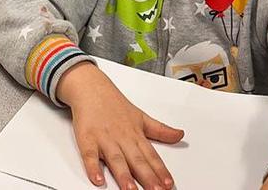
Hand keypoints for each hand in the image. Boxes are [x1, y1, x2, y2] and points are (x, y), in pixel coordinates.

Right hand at [57, 62, 182, 189]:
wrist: (90, 88)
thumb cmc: (114, 104)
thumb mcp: (141, 116)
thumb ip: (160, 130)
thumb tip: (180, 135)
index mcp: (135, 134)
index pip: (151, 156)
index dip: (160, 171)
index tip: (169, 184)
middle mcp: (122, 138)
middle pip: (136, 161)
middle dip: (147, 178)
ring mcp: (104, 139)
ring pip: (115, 159)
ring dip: (123, 176)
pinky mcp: (86, 138)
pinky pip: (89, 155)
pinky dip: (92, 167)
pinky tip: (97, 179)